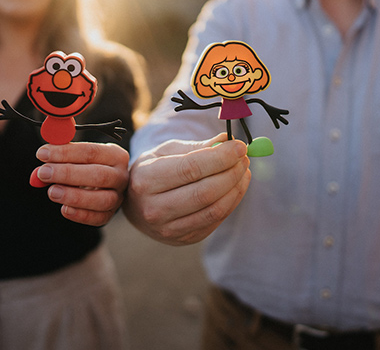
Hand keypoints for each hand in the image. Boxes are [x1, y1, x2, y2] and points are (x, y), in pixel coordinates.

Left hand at [32, 142, 128, 226]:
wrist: (105, 182)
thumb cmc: (88, 164)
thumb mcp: (78, 154)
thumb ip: (60, 153)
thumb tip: (43, 155)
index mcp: (115, 155)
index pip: (91, 152)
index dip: (66, 152)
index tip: (43, 154)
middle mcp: (120, 176)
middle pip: (99, 175)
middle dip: (68, 174)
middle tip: (44, 173)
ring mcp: (118, 197)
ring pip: (102, 200)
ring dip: (74, 196)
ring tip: (51, 192)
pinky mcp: (111, 214)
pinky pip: (98, 218)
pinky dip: (80, 215)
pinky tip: (64, 209)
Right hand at [122, 134, 250, 245]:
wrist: (134, 203)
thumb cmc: (152, 170)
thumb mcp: (166, 151)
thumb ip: (197, 146)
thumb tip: (227, 139)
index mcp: (146, 180)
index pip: (191, 168)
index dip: (220, 157)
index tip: (239, 146)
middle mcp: (154, 208)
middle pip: (205, 192)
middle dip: (232, 172)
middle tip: (244, 157)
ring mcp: (169, 229)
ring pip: (214, 209)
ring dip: (236, 188)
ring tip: (243, 170)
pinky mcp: (184, 239)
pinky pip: (215, 220)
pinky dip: (232, 201)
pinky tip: (235, 186)